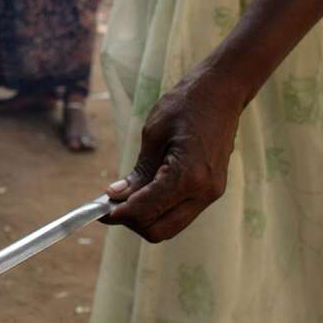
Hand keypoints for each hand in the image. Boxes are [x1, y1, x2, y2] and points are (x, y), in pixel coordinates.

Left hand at [103, 62, 246, 241]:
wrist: (223, 92)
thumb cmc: (187, 104)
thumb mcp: (153, 134)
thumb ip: (137, 172)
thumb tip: (116, 196)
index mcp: (189, 175)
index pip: (145, 211)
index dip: (118, 214)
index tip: (100, 209)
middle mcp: (204, 191)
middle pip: (158, 230)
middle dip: (131, 222)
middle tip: (112, 205)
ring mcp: (210, 194)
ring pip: (169, 227)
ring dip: (145, 219)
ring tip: (127, 199)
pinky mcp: (210, 192)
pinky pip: (179, 215)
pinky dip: (158, 211)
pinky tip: (144, 194)